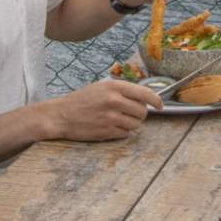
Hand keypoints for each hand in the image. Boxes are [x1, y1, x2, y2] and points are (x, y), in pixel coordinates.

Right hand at [42, 79, 163, 141]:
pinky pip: (125, 134)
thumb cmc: (81, 100)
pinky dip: (122, 132)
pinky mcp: (106, 132)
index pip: (145, 93)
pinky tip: (111, 127)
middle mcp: (114, 101)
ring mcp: (110, 117)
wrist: (61, 115)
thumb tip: (144, 97)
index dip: (156, 101)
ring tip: (118, 120)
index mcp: (114, 86)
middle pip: (142, 111)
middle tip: (130, 114)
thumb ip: (122, 90)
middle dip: (140, 114)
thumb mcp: (102, 87)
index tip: (160, 106)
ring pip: (136, 124)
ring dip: (131, 124)